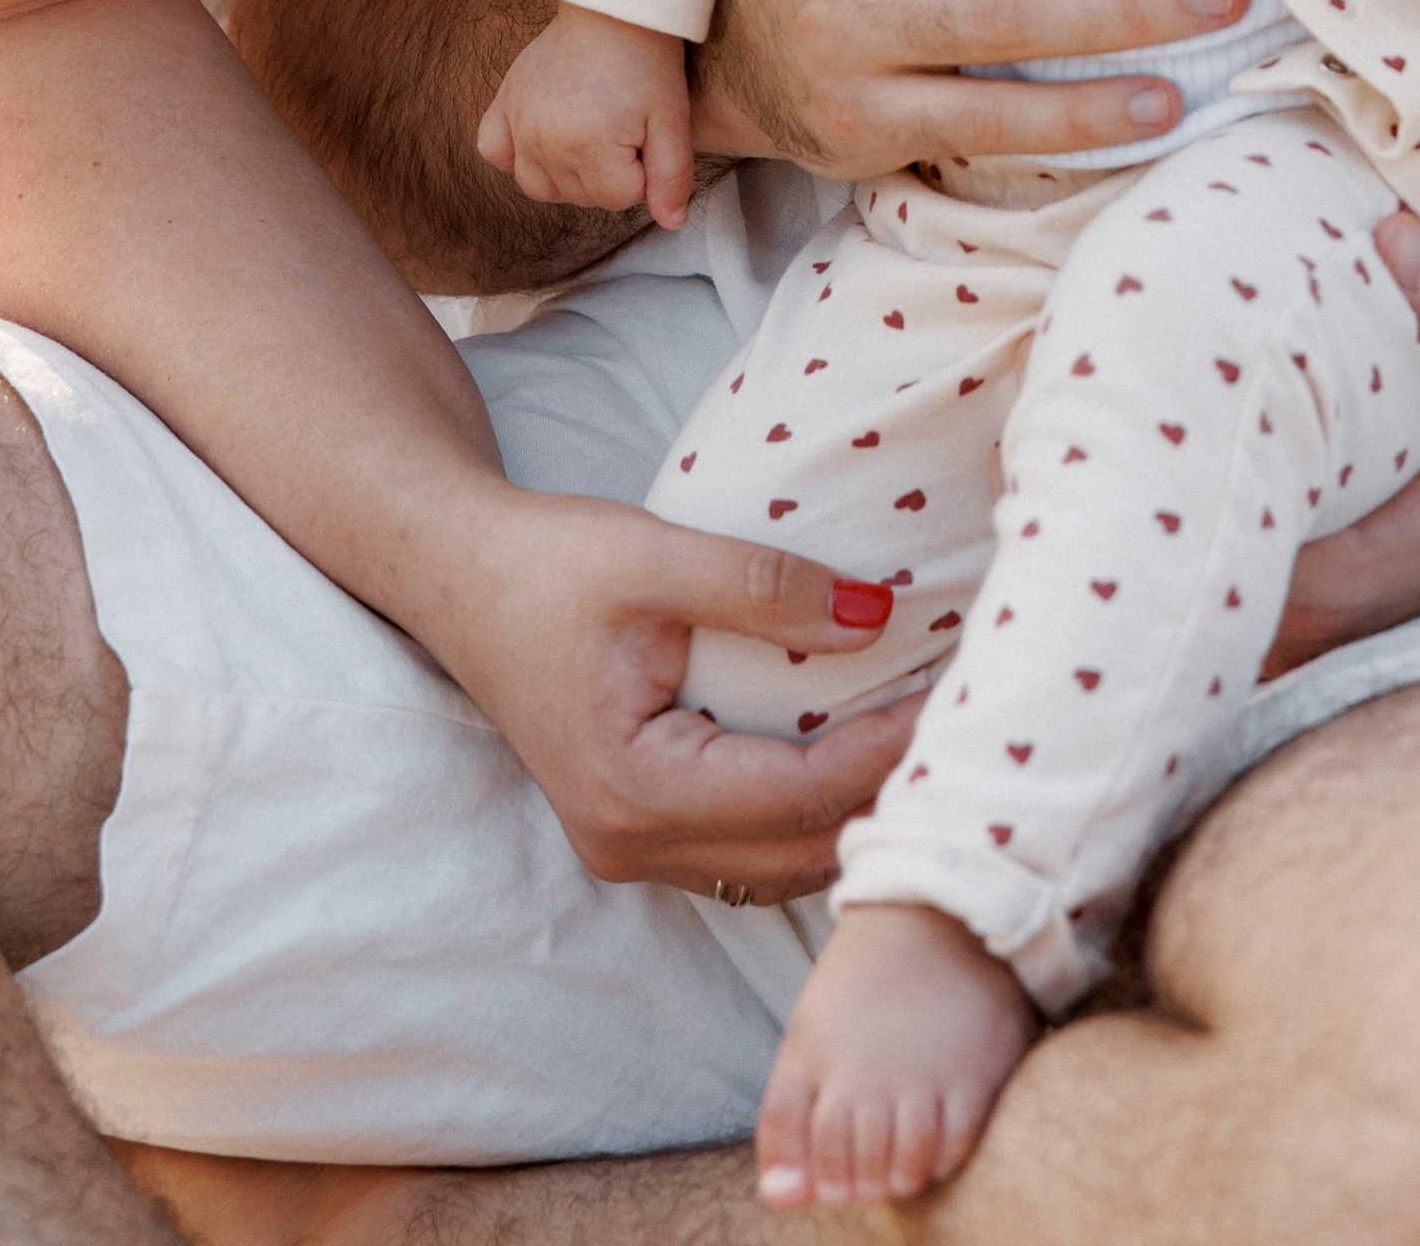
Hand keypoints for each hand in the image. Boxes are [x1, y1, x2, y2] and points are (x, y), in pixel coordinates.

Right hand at [439, 484, 919, 898]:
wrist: (457, 575)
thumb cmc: (547, 561)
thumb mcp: (655, 555)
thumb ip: (763, 586)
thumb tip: (878, 616)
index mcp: (634, 790)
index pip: (799, 797)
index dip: (886, 750)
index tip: (953, 694)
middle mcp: (632, 845)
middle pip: (799, 851)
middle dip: (885, 794)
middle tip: (963, 724)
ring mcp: (632, 849)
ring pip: (780, 864)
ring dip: (853, 812)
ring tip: (923, 739)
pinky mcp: (639, 828)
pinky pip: (751, 847)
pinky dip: (812, 813)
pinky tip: (858, 754)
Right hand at [479, 7, 693, 231]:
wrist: (611, 6)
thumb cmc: (647, 61)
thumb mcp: (673, 119)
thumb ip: (672, 177)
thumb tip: (672, 224)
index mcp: (588, 148)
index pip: (619, 199)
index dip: (642, 173)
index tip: (648, 135)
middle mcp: (544, 142)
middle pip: (581, 196)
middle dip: (610, 174)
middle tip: (625, 128)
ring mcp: (518, 122)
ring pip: (539, 186)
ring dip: (567, 174)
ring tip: (591, 136)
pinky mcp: (504, 103)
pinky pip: (494, 152)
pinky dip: (514, 155)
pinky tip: (543, 140)